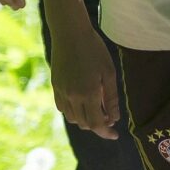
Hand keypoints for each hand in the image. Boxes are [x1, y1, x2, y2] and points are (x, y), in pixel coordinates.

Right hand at [51, 18, 120, 137]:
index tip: (115, 135)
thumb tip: (114, 118)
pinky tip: (83, 104)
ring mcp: (61, 92)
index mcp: (88, 93)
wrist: (70, 34)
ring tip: (98, 110)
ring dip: (85, 120)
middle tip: (109, 118)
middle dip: (97, 125)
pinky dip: (73, 112)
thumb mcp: (109, 73)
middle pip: (84, 123)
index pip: (95, 124)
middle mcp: (72, 96)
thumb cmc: (94, 50)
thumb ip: (110, 98)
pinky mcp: (55, 86)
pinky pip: (63, 108)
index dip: (105, 132)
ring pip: (72, 117)